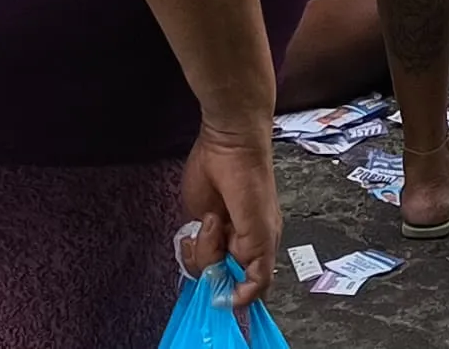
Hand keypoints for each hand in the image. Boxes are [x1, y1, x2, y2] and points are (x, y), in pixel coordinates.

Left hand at [177, 121, 281, 310]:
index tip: (220, 294)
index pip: (250, 289)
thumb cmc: (251, 182)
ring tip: (210, 220)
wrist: (228, 147)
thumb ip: (258, 270)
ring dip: (202, 247)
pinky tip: (199, 221)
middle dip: (213, 262)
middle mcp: (239, 247)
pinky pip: (188, 250)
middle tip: (217, 235)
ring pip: (201, 266)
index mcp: (260, 251)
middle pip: (220, 280)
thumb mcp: (261, 231)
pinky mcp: (198, 226)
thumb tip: (242, 301)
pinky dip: (189, 241)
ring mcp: (217, 238)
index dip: (234, 296)